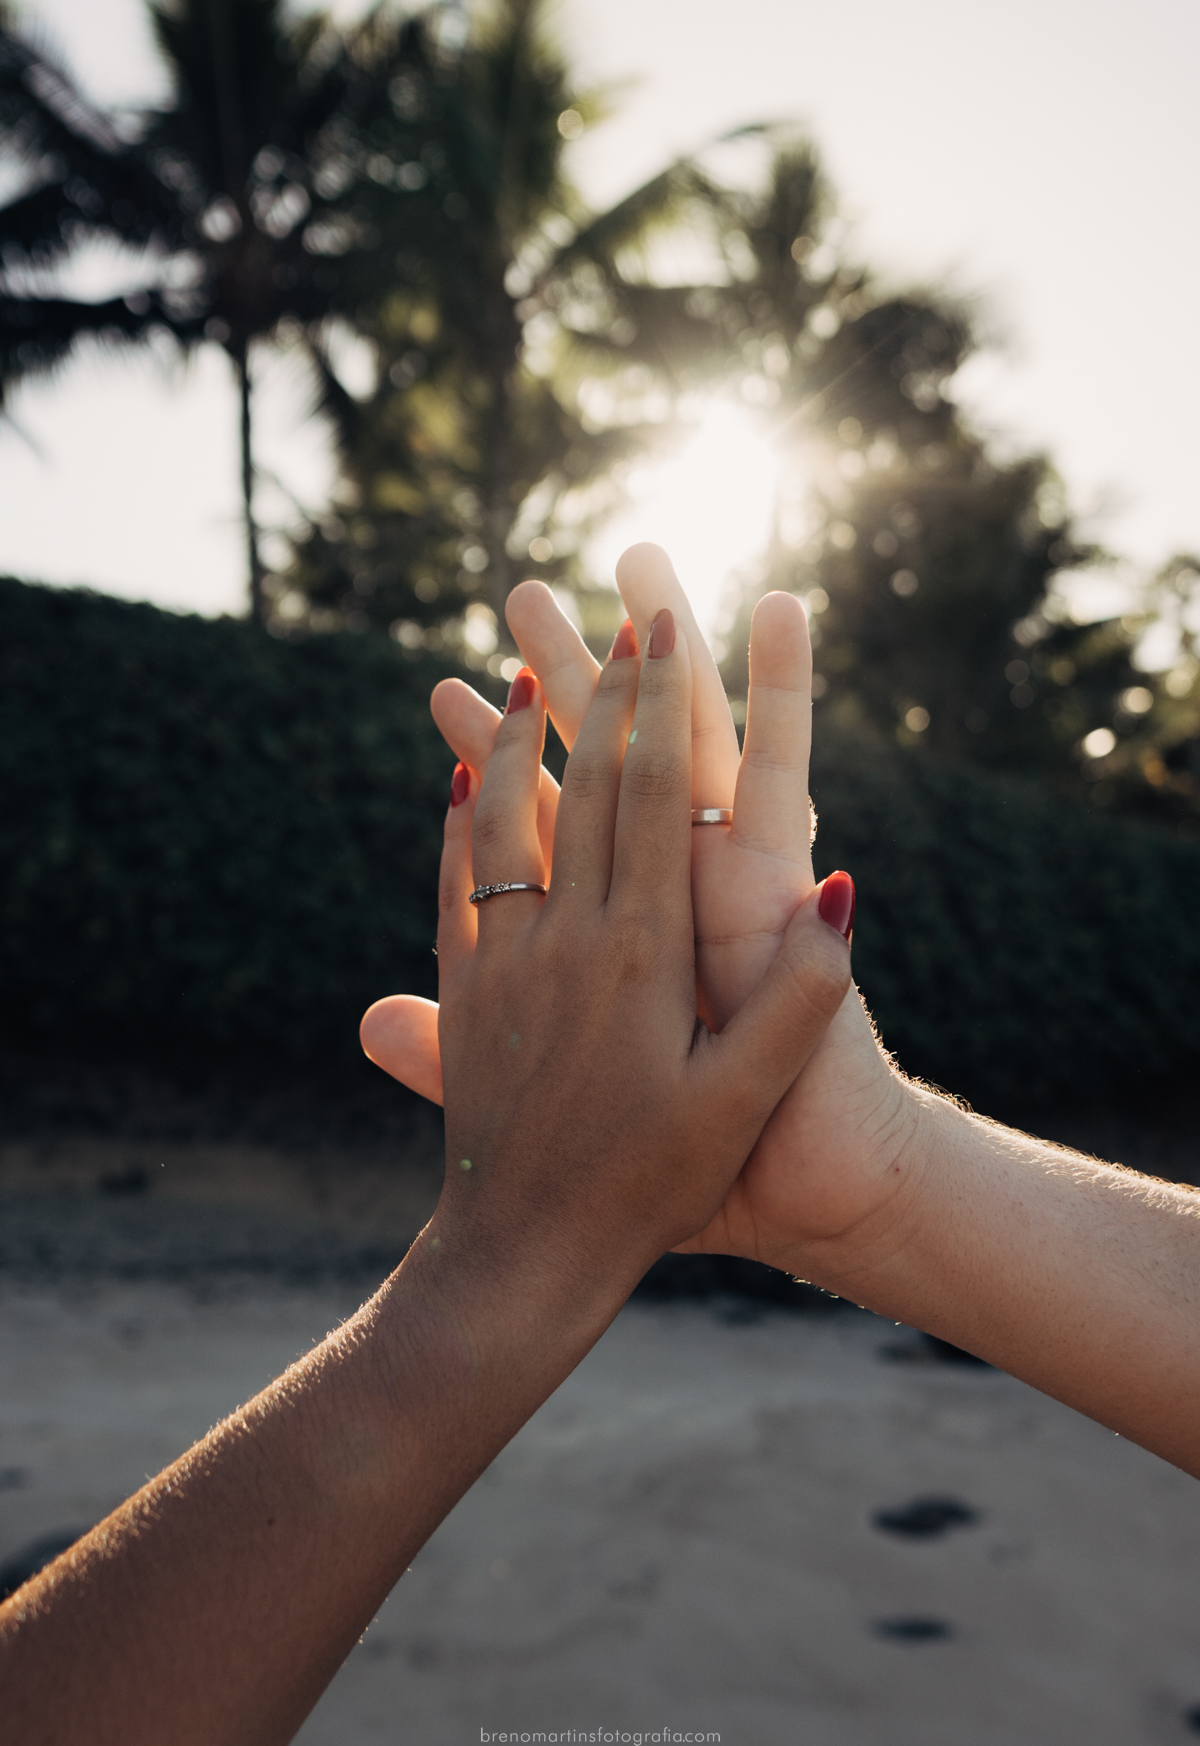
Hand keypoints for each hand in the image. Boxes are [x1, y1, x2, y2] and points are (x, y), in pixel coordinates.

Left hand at [364, 545, 914, 1282]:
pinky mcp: (464, 994)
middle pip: (582, 786)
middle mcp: (565, 940)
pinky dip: (459, 821)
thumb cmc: (654, 1186)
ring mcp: (503, 962)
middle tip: (609, 613)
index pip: (650, 799)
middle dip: (599, 693)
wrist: (522, 1253)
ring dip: (509, 738)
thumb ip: (800, 996)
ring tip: (513, 671)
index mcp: (639, 953)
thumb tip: (841, 886)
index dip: (654, 709)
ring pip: (502, 819)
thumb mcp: (746, 1100)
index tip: (659, 633)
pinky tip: (454, 787)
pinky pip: (458, 883)